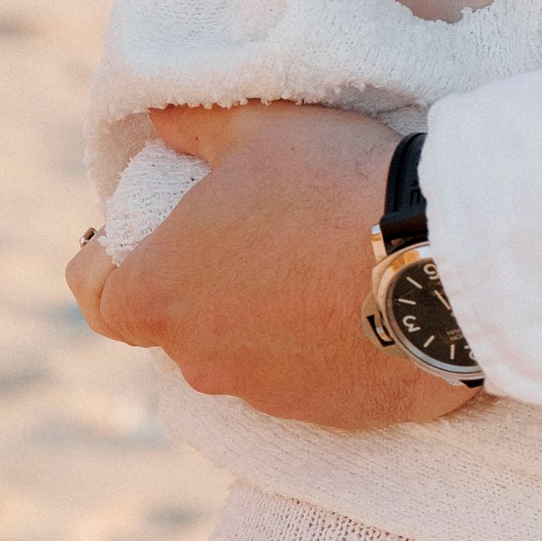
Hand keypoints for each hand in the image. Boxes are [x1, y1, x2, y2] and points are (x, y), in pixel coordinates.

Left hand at [68, 105, 472, 430]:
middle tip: (249, 239)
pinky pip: (310, 380)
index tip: (131, 239)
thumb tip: (161, 124)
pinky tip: (363, 304)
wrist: (445, 261)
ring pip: (246, 356)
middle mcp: (201, 359)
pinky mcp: (331, 416)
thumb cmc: (335, 186)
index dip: (105, 264)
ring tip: (319, 268)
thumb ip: (195, 125)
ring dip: (266, 319)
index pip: (96, 296)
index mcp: (160, 294)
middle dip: (203, 286)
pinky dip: (323, 349)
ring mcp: (266, 396)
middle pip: (179, 325)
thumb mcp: (259, 125)